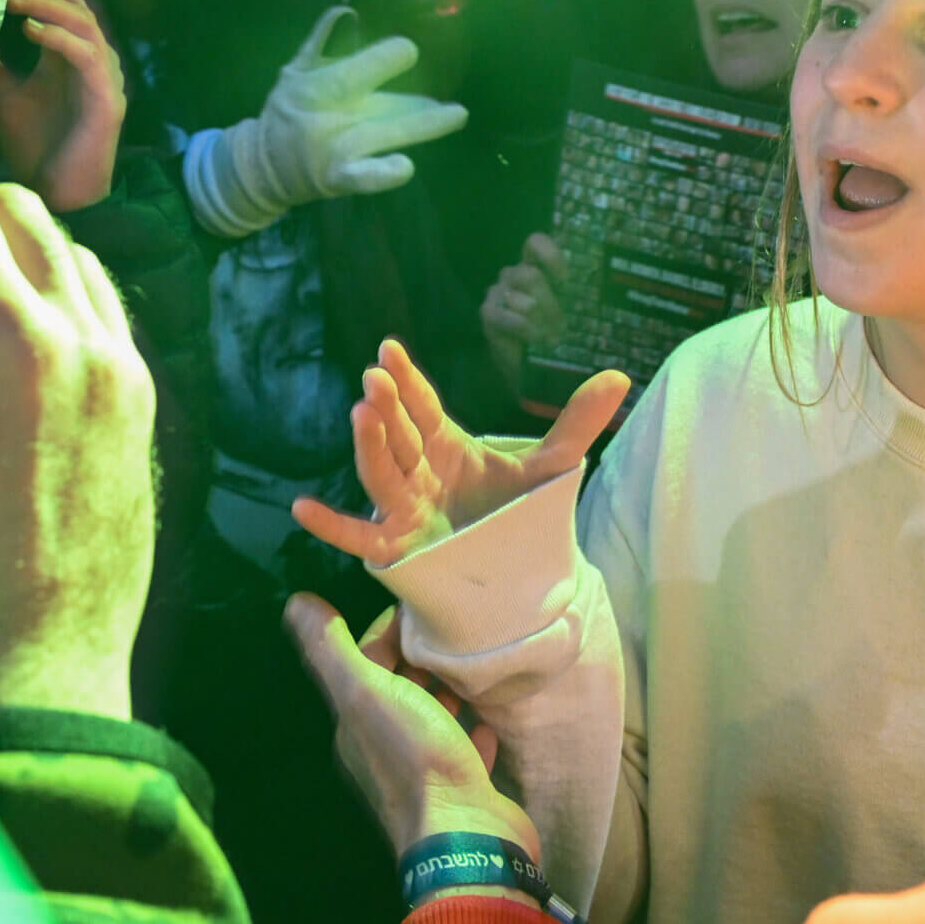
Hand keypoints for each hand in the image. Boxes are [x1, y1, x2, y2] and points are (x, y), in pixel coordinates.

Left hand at [0, 0, 124, 212]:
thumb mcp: (1, 93)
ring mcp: (104, 75)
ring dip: (46, 3)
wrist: (55, 195)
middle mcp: (91, 55)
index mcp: (68, 51)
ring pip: (83, 20)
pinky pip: (88, 55)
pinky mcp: (108, 99)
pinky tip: (30, 29)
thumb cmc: (33, 146)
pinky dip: (60, 37)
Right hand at [182, 5, 469, 237]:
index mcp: (315, 88)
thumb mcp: (294, 72)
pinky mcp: (340, 178)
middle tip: (444, 79)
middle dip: (407, 95)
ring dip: (421, 127)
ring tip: (459, 114)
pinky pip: (362, 177)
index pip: (350, 73)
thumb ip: (319, 43)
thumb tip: (346, 10)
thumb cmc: (287, 111)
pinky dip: (381, 174)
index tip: (409, 49)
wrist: (264, 167)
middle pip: (373, 106)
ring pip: (383, 136)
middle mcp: (328, 118)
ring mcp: (336, 150)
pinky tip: (405, 167)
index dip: (382, 61)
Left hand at [285, 593, 537, 856]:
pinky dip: (472, 728)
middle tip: (450, 627)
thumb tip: (297, 603)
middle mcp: (382, 748)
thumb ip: (331, 650)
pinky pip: (463, 750)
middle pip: (396, 689)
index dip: (386, 632)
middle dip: (417, 657)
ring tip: (471, 661)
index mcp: (355, 724)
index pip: (364, 664)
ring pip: (430, 718)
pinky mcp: (461, 788)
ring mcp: (422, 772)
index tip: (416, 606)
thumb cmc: (414, 757)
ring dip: (444, 690)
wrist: (466, 835)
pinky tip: (488, 714)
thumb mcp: (365, 693)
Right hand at [293, 338, 626, 567]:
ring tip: (360, 414)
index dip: (407, 379)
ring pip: (380, 474)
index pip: (422, 407)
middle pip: (398, 435)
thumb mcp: (551, 467)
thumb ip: (577, 424)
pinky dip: (331, 526)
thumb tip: (621, 376)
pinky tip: (302, 508)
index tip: (388, 348)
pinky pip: (358, 537)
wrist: (518, 575)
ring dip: (367, 446)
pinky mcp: (397, 548)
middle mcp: (418, 472)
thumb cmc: (517, 514)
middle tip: (375, 379)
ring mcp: (403, 509)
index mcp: (445, 444)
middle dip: (387, 408)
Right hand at [481, 232, 568, 384]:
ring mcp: (498, 292)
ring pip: (523, 299)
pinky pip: (505, 315)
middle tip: (563, 326)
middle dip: (552, 304)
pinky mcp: (488, 312)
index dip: (550, 255)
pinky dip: (524, 329)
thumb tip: (601, 283)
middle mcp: (514, 275)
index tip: (565, 280)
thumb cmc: (555, 334)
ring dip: (541, 321)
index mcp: (534, 267)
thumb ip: (578, 294)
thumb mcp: (571, 310)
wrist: (532, 368)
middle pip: (531, 275)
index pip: (534, 243)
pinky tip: (535, 340)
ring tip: (551, 338)